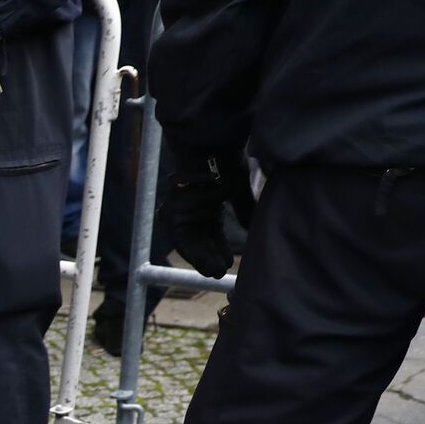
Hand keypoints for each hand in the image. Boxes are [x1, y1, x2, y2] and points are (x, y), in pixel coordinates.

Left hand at [168, 148, 254, 278]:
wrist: (209, 150)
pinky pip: (181, 241)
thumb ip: (244, 208)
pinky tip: (207, 265)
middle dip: (211, 257)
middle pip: (200, 239)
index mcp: (205, 203)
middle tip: (219, 274)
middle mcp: (191, 209)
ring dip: (203, 260)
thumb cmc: (224, 162)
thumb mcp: (237, 189)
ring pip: (191, 243)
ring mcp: (179, 212)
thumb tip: (252, 225)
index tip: (227, 262)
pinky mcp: (172, 215)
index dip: (219, 247)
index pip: (211, 231)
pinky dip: (195, 254)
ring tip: (215, 274)